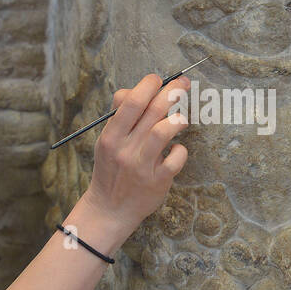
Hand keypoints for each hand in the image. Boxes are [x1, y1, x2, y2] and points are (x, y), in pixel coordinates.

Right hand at [83, 73, 190, 231]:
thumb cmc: (112, 169)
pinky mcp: (157, 181)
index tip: (157, 79)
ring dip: (177, 120)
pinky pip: (176, 157)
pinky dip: (181, 150)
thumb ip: (122, 117)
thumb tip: (143, 89)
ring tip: (180, 120)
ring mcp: (141, 166)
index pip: (129, 101)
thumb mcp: (107, 141)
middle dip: (171, 91)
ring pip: (164, 131)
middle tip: (184, 83)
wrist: (109, 210)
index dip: (147, 85)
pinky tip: (176, 151)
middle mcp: (124, 149)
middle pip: (151, 110)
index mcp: (110, 136)